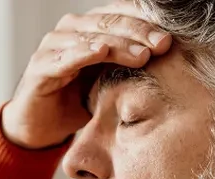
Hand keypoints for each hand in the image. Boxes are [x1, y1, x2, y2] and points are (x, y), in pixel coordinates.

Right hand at [2, 3, 172, 148]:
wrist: (43, 127)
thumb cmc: (79, 100)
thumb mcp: (111, 81)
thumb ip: (133, 65)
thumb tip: (175, 60)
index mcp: (91, 27)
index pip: (122, 16)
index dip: (146, 23)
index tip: (172, 36)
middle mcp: (71, 29)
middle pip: (109, 22)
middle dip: (139, 32)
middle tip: (163, 43)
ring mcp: (53, 45)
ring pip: (90, 36)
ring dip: (118, 43)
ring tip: (141, 53)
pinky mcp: (39, 67)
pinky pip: (64, 57)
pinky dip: (82, 52)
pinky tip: (99, 51)